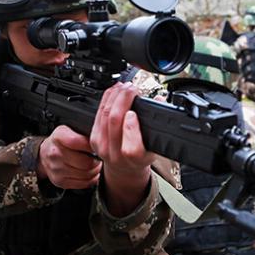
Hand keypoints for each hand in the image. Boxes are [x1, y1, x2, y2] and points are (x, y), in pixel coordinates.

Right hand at [37, 125, 101, 189]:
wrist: (44, 154)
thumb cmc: (60, 142)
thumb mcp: (68, 130)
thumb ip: (82, 133)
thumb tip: (100, 140)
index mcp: (58, 137)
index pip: (79, 142)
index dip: (92, 146)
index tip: (96, 147)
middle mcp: (55, 154)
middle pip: (86, 162)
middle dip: (97, 161)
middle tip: (99, 158)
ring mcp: (57, 170)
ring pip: (86, 174)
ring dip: (95, 171)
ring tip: (95, 165)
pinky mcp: (60, 181)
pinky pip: (83, 184)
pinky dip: (91, 179)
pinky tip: (91, 173)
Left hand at [89, 82, 154, 215]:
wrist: (124, 168)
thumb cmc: (142, 155)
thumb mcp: (155, 145)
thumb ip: (158, 125)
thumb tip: (160, 100)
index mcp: (135, 160)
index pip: (131, 148)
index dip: (131, 128)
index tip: (134, 113)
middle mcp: (117, 155)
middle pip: (114, 122)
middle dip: (123, 99)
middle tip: (132, 88)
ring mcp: (102, 147)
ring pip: (105, 115)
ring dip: (114, 96)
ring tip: (124, 86)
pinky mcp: (94, 139)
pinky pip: (98, 114)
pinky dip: (106, 99)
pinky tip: (113, 92)